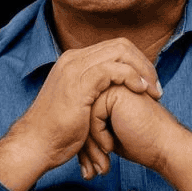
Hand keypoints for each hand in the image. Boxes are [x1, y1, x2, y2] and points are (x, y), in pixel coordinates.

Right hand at [0, 39, 161, 190]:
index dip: (136, 62)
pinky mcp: (80, 82)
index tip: (149, 84)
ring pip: (120, 52)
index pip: (113, 48)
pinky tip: (141, 91)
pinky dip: (132, 77)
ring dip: (143, 70)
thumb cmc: (57, 132)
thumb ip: (93, 93)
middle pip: (120, 45)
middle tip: (157, 87)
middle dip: (144, 63)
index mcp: (73, 61)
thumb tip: (113, 94)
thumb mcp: (77, 105)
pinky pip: (114, 69)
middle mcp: (74, 59)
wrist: (35, 145)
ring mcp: (75, 68)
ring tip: (154, 91)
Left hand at [86, 85, 191, 190]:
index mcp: (108, 91)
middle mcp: (109, 85)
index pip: (82, 116)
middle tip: (94, 169)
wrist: (165, 146)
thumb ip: (91, 126)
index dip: (85, 144)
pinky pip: (92, 116)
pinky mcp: (116, 91)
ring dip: (91, 145)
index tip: (91, 166)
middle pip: (81, 115)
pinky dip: (99, 136)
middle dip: (85, 147)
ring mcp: (113, 85)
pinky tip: (111, 146)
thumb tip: (69, 139)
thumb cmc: (141, 144)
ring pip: (84, 116)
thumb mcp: (108, 135)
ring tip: (101, 164)